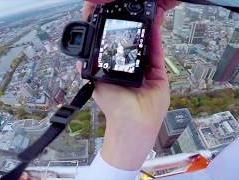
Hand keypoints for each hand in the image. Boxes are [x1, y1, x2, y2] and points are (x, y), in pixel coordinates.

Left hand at [78, 0, 178, 169]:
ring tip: (143, 14)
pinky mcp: (159, 73)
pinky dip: (156, 38)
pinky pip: (158, 53)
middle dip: (133, 28)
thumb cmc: (115, 107)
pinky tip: (152, 25)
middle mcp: (133, 67)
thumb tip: (79, 58)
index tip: (114, 18)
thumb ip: (90, 70)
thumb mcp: (97, 84)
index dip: (117, 32)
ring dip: (146, 29)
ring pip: (147, 45)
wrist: (133, 122)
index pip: (118, 47)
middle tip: (131, 13)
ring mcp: (147, 69)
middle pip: (134, 43)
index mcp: (118, 69)